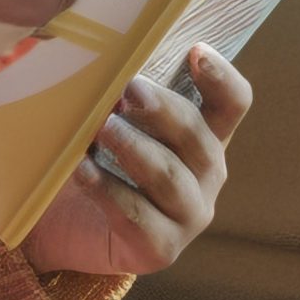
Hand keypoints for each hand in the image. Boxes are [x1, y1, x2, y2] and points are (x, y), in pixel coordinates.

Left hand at [15, 44, 251, 278]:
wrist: (68, 226)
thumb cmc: (97, 159)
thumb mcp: (114, 120)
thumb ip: (120, 93)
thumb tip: (99, 53)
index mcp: (203, 136)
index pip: (232, 104)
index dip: (221, 77)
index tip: (196, 51)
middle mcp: (205, 175)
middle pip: (197, 137)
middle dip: (163, 110)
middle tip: (129, 90)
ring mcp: (187, 214)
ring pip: (170, 178)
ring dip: (135, 149)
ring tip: (102, 128)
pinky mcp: (160, 249)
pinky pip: (139, 218)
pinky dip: (108, 190)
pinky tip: (83, 171)